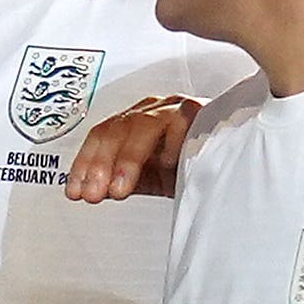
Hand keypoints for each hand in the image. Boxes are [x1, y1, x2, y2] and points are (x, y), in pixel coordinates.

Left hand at [65, 95, 196, 202]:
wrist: (228, 162)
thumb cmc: (188, 166)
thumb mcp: (147, 177)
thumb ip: (118, 179)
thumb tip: (87, 190)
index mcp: (134, 123)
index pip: (101, 135)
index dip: (84, 163)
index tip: (75, 191)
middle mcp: (152, 111)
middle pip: (115, 128)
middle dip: (99, 165)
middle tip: (92, 195)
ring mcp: (175, 109)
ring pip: (141, 125)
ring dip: (126, 160)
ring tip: (119, 190)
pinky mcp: (200, 111)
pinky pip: (179, 125)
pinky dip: (169, 146)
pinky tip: (167, 167)